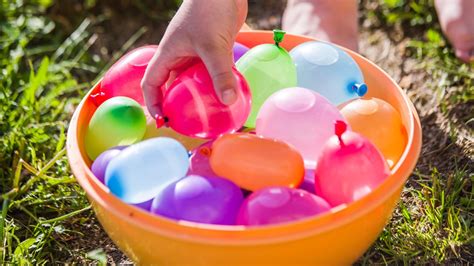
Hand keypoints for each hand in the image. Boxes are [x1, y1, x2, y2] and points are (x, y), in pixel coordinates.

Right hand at [141, 0, 247, 117]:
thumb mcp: (213, 46)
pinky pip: (210, 73)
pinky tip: (226, 96)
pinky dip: (215, 84)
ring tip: (208, 115)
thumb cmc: (209, 12)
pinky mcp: (212, 50)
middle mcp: (179, 56)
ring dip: (198, 96)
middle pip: (172, 86)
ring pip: (193, 80)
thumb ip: (220, 74)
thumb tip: (228, 102)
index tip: (164, 120)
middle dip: (176, 105)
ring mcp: (196, 53)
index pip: (152, 83)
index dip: (153, 103)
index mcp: (168, 54)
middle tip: (187, 123)